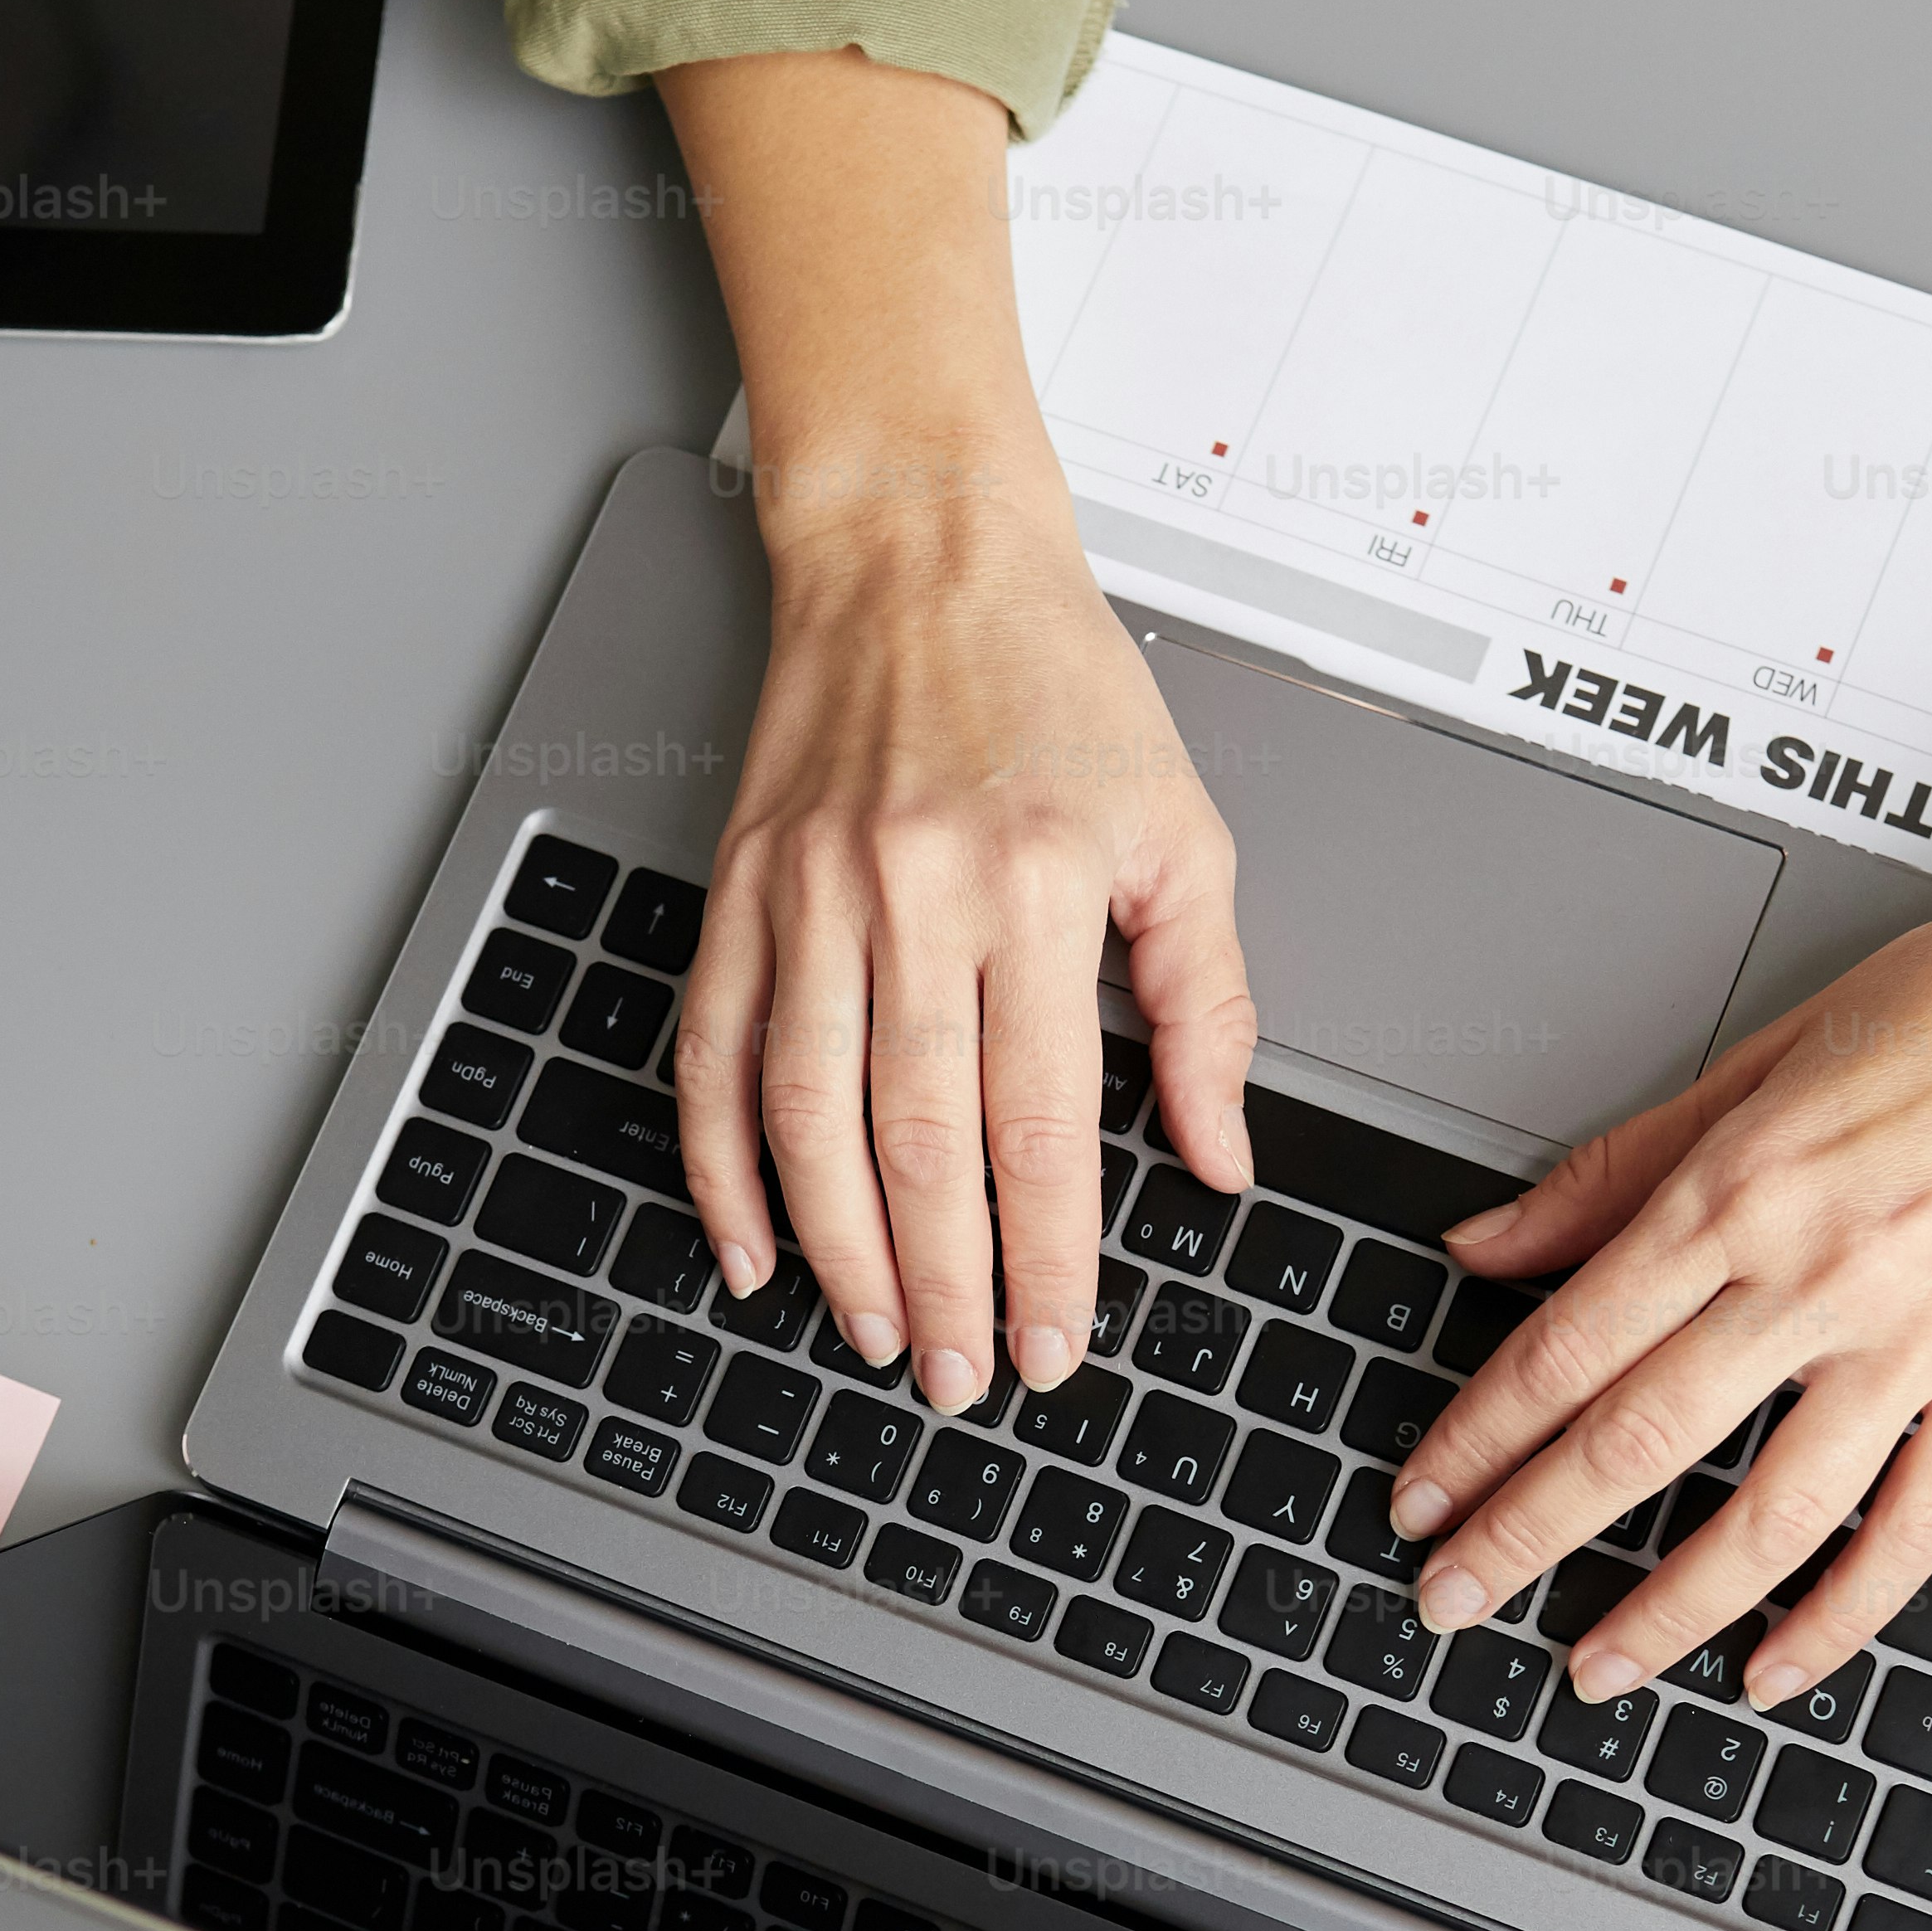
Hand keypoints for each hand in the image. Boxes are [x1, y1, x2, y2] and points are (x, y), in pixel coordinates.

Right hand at [658, 49, 1258, 1413]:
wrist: (922, 554)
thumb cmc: (1059, 682)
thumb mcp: (1184, 832)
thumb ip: (1209, 1002)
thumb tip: (1218, 1151)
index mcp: (1034, 890)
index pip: (1041, 1125)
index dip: (1047, 1257)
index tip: (1056, 1343)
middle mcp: (912, 898)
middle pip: (920, 1144)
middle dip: (941, 1285)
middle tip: (959, 1376)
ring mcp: (809, 897)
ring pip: (808, 1116)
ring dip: (838, 1247)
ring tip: (870, 1333)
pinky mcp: (741, 889)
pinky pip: (713, 1051)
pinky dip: (723, 1162)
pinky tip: (753, 1245)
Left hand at [1392, 667, 1931, 1710]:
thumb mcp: (1766, 1052)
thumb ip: (1621, 1167)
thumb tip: (1491, 1239)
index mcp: (1745, 1187)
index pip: (1569, 1345)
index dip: (1477, 1436)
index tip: (1423, 1493)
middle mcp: (1823, 1276)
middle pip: (1635, 1442)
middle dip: (1525, 1537)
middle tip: (1452, 1595)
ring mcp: (1922, 1342)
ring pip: (1767, 1515)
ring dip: (1665, 1608)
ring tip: (1594, 1664)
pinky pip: (1913, 1527)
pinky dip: (1841, 1614)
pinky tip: (1776, 1663)